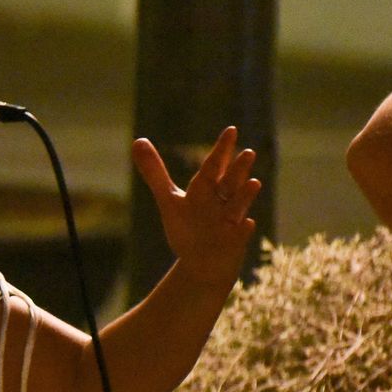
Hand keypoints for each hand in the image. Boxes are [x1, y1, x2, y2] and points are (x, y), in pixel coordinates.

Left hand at [132, 126, 261, 285]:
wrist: (200, 261)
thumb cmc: (188, 225)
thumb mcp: (169, 199)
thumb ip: (155, 172)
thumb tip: (137, 141)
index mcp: (206, 189)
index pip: (213, 166)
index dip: (221, 150)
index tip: (231, 130)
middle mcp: (221, 202)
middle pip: (229, 183)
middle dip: (238, 170)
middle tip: (248, 152)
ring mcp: (229, 222)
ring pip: (237, 206)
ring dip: (245, 196)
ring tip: (254, 182)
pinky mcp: (232, 243)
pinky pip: (239, 236)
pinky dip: (243, 230)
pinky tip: (247, 224)